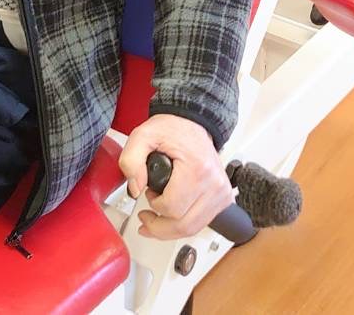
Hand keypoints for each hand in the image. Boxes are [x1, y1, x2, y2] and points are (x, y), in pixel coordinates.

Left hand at [118, 114, 232, 239]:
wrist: (192, 124)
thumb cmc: (172, 130)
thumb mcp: (142, 136)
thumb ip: (131, 160)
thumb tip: (135, 189)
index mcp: (197, 169)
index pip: (173, 207)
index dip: (154, 205)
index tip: (147, 193)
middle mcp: (214, 184)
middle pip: (184, 225)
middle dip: (159, 227)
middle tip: (145, 218)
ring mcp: (221, 194)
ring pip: (193, 228)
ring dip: (170, 229)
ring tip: (155, 219)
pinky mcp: (223, 199)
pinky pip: (202, 223)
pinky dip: (184, 225)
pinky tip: (171, 218)